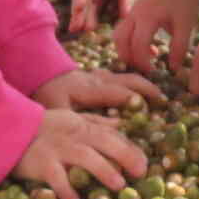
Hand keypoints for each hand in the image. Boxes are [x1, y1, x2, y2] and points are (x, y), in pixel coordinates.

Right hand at [13, 108, 147, 198]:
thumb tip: (121, 123)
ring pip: (85, 158)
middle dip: (125, 156)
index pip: (111, 135)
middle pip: (104, 143)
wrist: (10, 128)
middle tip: (141, 172)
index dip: (130, 147)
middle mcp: (73, 136)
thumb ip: (96, 122)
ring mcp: (58, 149)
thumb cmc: (43, 126)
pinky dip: (67, 191)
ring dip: (104, 170)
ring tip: (119, 185)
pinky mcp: (43, 164)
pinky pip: (57, 179)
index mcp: (82, 125)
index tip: (145, 161)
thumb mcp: (71, 118)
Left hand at [33, 67, 163, 111]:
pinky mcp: (96, 75)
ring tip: (158, 95)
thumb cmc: (46, 94)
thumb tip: (113, 127)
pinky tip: (140, 91)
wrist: (35, 71)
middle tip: (163, 100)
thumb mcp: (59, 110)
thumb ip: (83, 119)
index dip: (136, 99)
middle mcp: (98, 78)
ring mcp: (98, 74)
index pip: (119, 92)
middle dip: (147, 88)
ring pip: (126, 75)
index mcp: (90, 87)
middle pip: (128, 79)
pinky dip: (132, 82)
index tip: (152, 108)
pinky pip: (119, 76)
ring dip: (142, 83)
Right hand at [113, 0, 198, 74]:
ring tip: (146, 61)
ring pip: (118, 36)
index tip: (154, 72)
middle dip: (130, 58)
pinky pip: (123, 32)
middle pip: (120, 40)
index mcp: (148, 16)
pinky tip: (151, 49)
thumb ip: (179, 48)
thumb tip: (173, 69)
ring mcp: (131, 13)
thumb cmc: (185, 3)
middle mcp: (135, 14)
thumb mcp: (186, 26)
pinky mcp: (133, 14)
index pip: (138, 43)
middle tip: (145, 70)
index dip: (143, 61)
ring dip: (127, 52)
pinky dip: (130, 44)